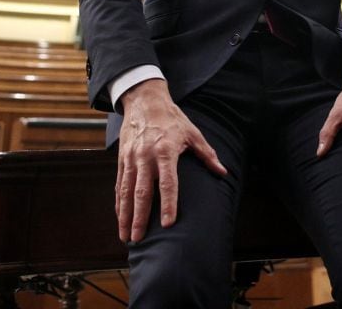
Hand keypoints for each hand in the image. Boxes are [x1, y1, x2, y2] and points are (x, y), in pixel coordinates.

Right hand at [115, 79, 226, 242]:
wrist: (145, 101)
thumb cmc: (172, 119)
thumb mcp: (193, 133)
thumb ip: (207, 154)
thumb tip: (222, 172)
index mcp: (165, 152)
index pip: (167, 183)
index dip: (168, 204)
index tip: (168, 224)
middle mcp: (146, 157)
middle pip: (142, 192)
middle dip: (139, 217)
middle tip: (138, 239)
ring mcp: (131, 159)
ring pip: (126, 191)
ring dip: (124, 215)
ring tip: (125, 236)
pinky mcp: (122, 159)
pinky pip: (119, 184)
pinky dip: (118, 202)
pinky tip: (119, 217)